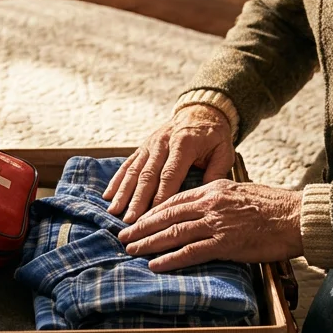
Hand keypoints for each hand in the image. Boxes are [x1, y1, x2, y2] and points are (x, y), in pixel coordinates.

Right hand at [103, 103, 234, 222]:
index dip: (160, 196)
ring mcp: (150, 144)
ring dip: (123, 193)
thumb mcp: (224, 151)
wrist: (200, 111)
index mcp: (184, 144)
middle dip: (137, 200)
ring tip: (114, 211)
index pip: (170, 174)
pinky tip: (108, 195)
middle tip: (130, 221)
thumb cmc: (214, 136)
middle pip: (147, 175)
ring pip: (134, 171)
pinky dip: (116, 180)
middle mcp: (163, 143)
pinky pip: (128, 164)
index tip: (154, 216)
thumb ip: (216, 173)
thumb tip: (205, 198)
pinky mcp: (143, 147)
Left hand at [116, 180, 302, 271]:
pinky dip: (170, 259)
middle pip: (167, 215)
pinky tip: (156, 264)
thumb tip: (203, 206)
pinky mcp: (225, 242)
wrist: (295, 217)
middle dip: (142, 226)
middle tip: (124, 235)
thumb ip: (219, 197)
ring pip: (173, 232)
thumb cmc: (273, 206)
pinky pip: (191, 252)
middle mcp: (210, 203)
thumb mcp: (240, 191)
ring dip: (149, 242)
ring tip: (132, 250)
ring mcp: (216, 223)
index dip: (153, 210)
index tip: (138, 218)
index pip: (174, 199)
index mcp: (213, 188)